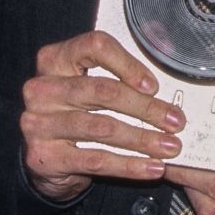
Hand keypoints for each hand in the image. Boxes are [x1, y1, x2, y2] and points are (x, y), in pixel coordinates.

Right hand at [20, 30, 184, 201]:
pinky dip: (130, 165)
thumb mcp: (92, 86)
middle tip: (175, 121)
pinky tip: (153, 168)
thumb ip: (121, 73)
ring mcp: (39, 124)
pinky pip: (97, 160)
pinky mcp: (45, 157)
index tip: (153, 85)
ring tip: (170, 147)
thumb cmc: (78, 111)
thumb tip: (169, 66)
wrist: (47, 157)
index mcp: (55, 60)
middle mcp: (42, 89)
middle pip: (102, 91)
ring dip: (143, 139)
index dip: (127, 64)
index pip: (94, 46)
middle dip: (146, 107)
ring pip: (102, 128)